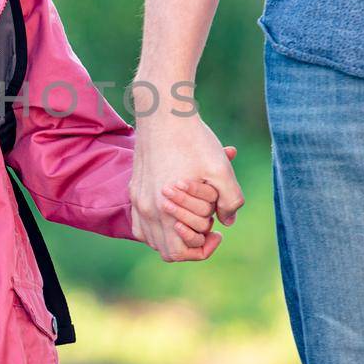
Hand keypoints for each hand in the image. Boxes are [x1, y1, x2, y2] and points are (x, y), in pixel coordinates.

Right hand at [131, 110, 244, 260]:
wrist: (164, 112)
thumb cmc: (194, 139)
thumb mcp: (221, 169)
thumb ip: (230, 200)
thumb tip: (227, 222)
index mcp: (164, 209)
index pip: (179, 252)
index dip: (203, 249)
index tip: (218, 233)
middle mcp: (145, 208)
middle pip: (166, 250)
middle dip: (190, 245)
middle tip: (208, 227)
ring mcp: (137, 199)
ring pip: (151, 239)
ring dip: (173, 237)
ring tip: (193, 220)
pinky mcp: (134, 189)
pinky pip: (140, 224)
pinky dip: (157, 227)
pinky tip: (174, 215)